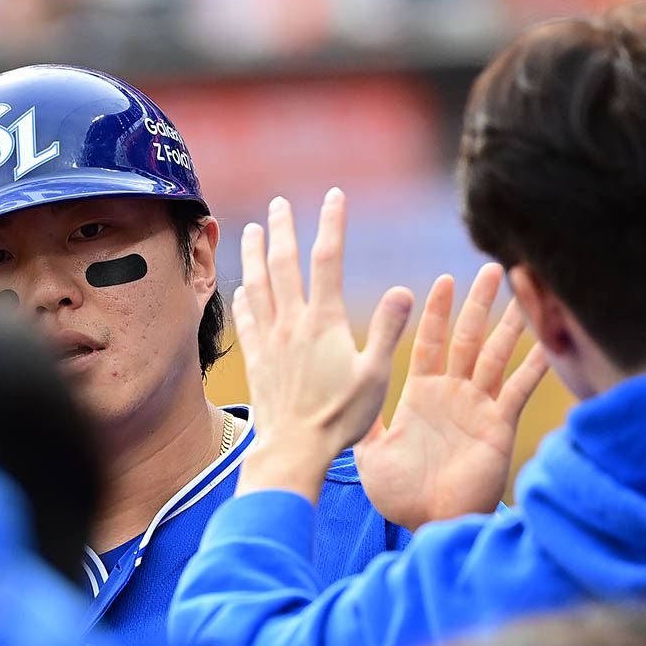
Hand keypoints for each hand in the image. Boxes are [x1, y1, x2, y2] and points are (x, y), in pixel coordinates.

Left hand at [233, 189, 412, 502]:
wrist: (293, 450)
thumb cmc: (340, 418)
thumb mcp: (375, 376)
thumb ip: (387, 331)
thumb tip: (403, 291)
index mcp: (324, 322)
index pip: (327, 260)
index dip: (331, 224)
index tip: (334, 196)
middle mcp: (292, 324)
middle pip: (283, 264)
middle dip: (282, 229)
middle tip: (279, 203)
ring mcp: (270, 340)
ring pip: (258, 285)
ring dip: (254, 254)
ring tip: (252, 230)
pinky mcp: (256, 360)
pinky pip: (246, 320)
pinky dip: (243, 298)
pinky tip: (241, 288)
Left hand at [353, 264, 549, 530]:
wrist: (429, 526)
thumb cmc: (401, 494)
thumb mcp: (373, 451)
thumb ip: (367, 417)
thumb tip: (345, 392)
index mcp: (421, 395)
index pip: (430, 342)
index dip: (436, 312)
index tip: (442, 281)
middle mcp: (452, 394)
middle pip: (467, 338)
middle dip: (478, 304)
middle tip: (490, 268)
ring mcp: (478, 407)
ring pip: (496, 354)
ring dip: (510, 322)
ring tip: (525, 289)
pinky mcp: (498, 425)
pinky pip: (517, 388)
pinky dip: (535, 364)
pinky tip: (550, 341)